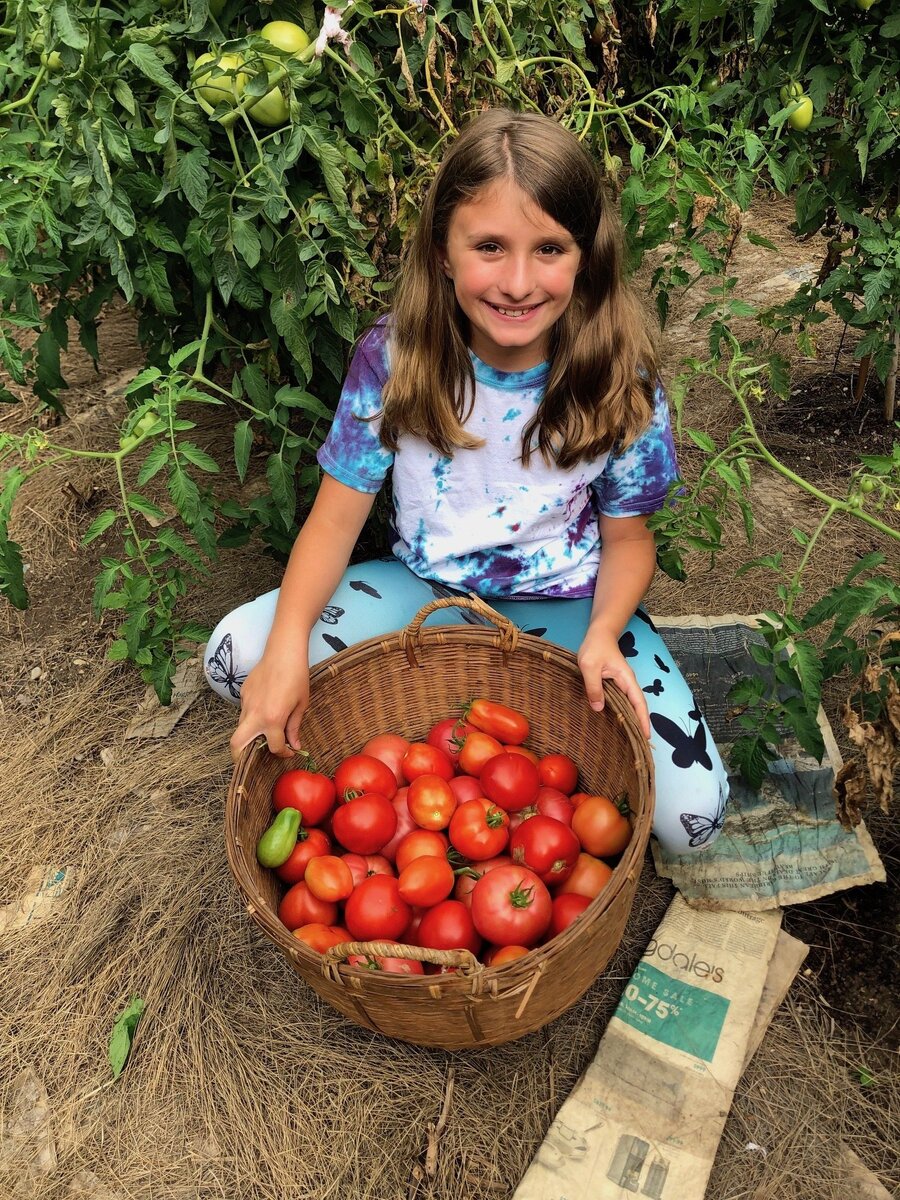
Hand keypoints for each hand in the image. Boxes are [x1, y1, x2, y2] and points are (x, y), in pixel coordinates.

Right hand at [229, 653, 309, 762]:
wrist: (284, 651)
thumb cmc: (297, 676)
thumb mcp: (301, 704)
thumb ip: (294, 727)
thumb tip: (294, 745)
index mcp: (273, 719)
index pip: (273, 747)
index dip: (282, 753)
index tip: (288, 751)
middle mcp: (255, 714)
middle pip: (237, 745)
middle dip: (240, 757)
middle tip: (252, 760)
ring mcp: (246, 703)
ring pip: (240, 727)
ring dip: (249, 735)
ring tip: (263, 732)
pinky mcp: (243, 693)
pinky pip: (244, 711)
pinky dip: (251, 717)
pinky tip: (265, 708)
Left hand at [576, 624, 650, 739]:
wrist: (598, 634)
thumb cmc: (595, 647)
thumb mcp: (590, 666)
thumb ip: (594, 687)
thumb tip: (598, 708)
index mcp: (626, 679)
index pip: (638, 703)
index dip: (643, 720)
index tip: (647, 736)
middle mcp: (627, 683)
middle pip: (637, 707)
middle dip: (640, 725)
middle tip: (640, 745)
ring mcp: (622, 684)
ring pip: (629, 705)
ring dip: (631, 720)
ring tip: (630, 739)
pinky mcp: (614, 684)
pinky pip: (620, 701)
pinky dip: (622, 712)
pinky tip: (616, 722)